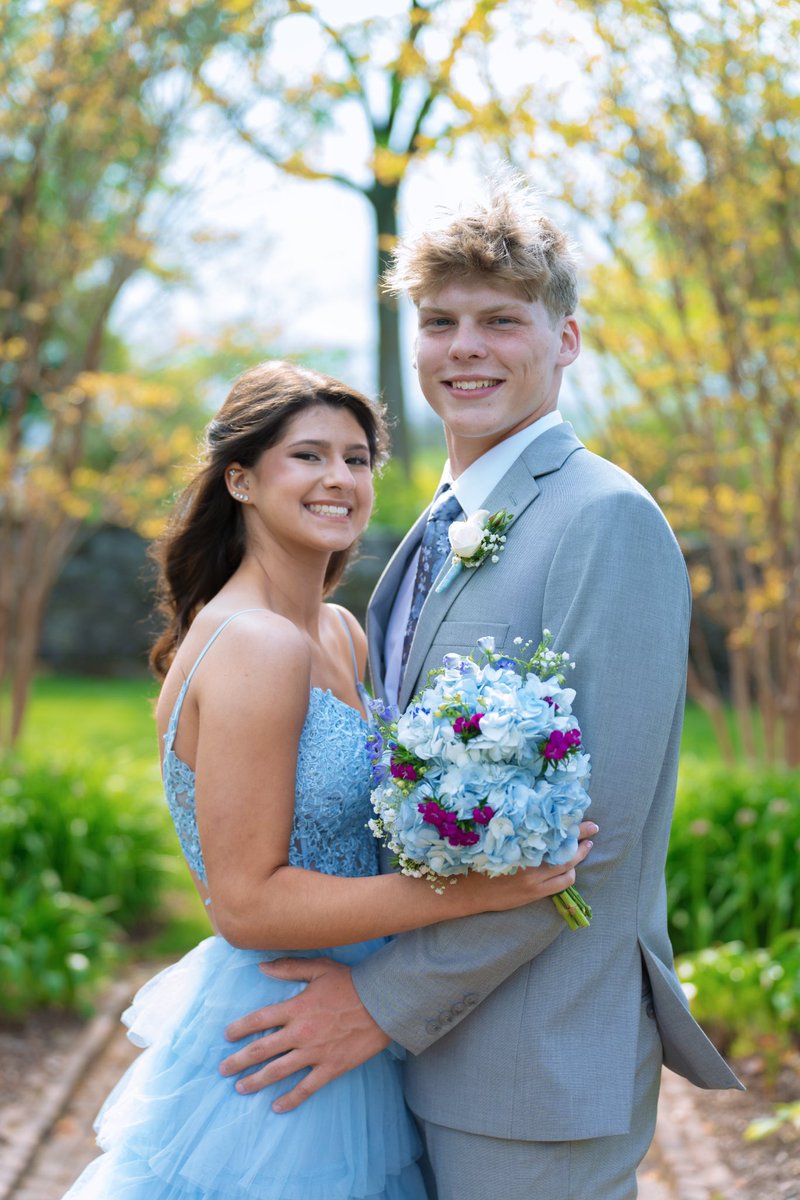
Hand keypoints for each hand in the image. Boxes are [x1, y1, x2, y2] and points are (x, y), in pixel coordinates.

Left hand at [219, 956, 389, 1110]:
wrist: (382, 1003)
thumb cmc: (350, 983)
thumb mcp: (319, 968)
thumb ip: (289, 968)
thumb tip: (262, 967)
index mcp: (296, 1008)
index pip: (259, 1019)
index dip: (240, 1028)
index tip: (227, 1036)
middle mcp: (300, 1032)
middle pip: (262, 1049)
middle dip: (239, 1061)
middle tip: (223, 1069)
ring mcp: (315, 1052)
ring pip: (278, 1071)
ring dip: (256, 1081)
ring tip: (240, 1088)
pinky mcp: (331, 1067)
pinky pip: (306, 1087)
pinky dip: (290, 1099)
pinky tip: (276, 1106)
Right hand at [456, 819, 597, 913]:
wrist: (467, 890)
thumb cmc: (478, 861)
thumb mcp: (496, 841)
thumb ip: (517, 834)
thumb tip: (537, 820)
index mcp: (519, 843)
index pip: (551, 829)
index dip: (568, 822)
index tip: (580, 813)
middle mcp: (528, 859)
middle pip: (564, 846)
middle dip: (581, 836)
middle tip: (593, 827)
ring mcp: (534, 878)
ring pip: (567, 866)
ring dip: (578, 856)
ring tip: (584, 847)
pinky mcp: (534, 892)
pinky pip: (562, 883)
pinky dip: (569, 874)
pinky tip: (569, 869)